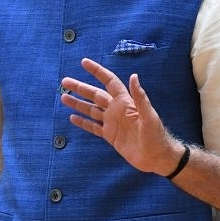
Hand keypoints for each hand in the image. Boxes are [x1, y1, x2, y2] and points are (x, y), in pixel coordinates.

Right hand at [60, 58, 183, 176]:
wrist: (156, 157)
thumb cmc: (156, 135)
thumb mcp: (149, 115)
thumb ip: (140, 97)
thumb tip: (134, 76)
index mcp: (125, 102)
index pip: (109, 82)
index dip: (97, 71)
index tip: (84, 62)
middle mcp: (116, 110)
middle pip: (95, 95)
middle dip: (81, 87)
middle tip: (65, 81)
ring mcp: (112, 123)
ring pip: (91, 110)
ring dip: (78, 103)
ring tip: (63, 97)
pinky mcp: (110, 136)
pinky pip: (93, 127)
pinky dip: (83, 122)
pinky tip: (72, 118)